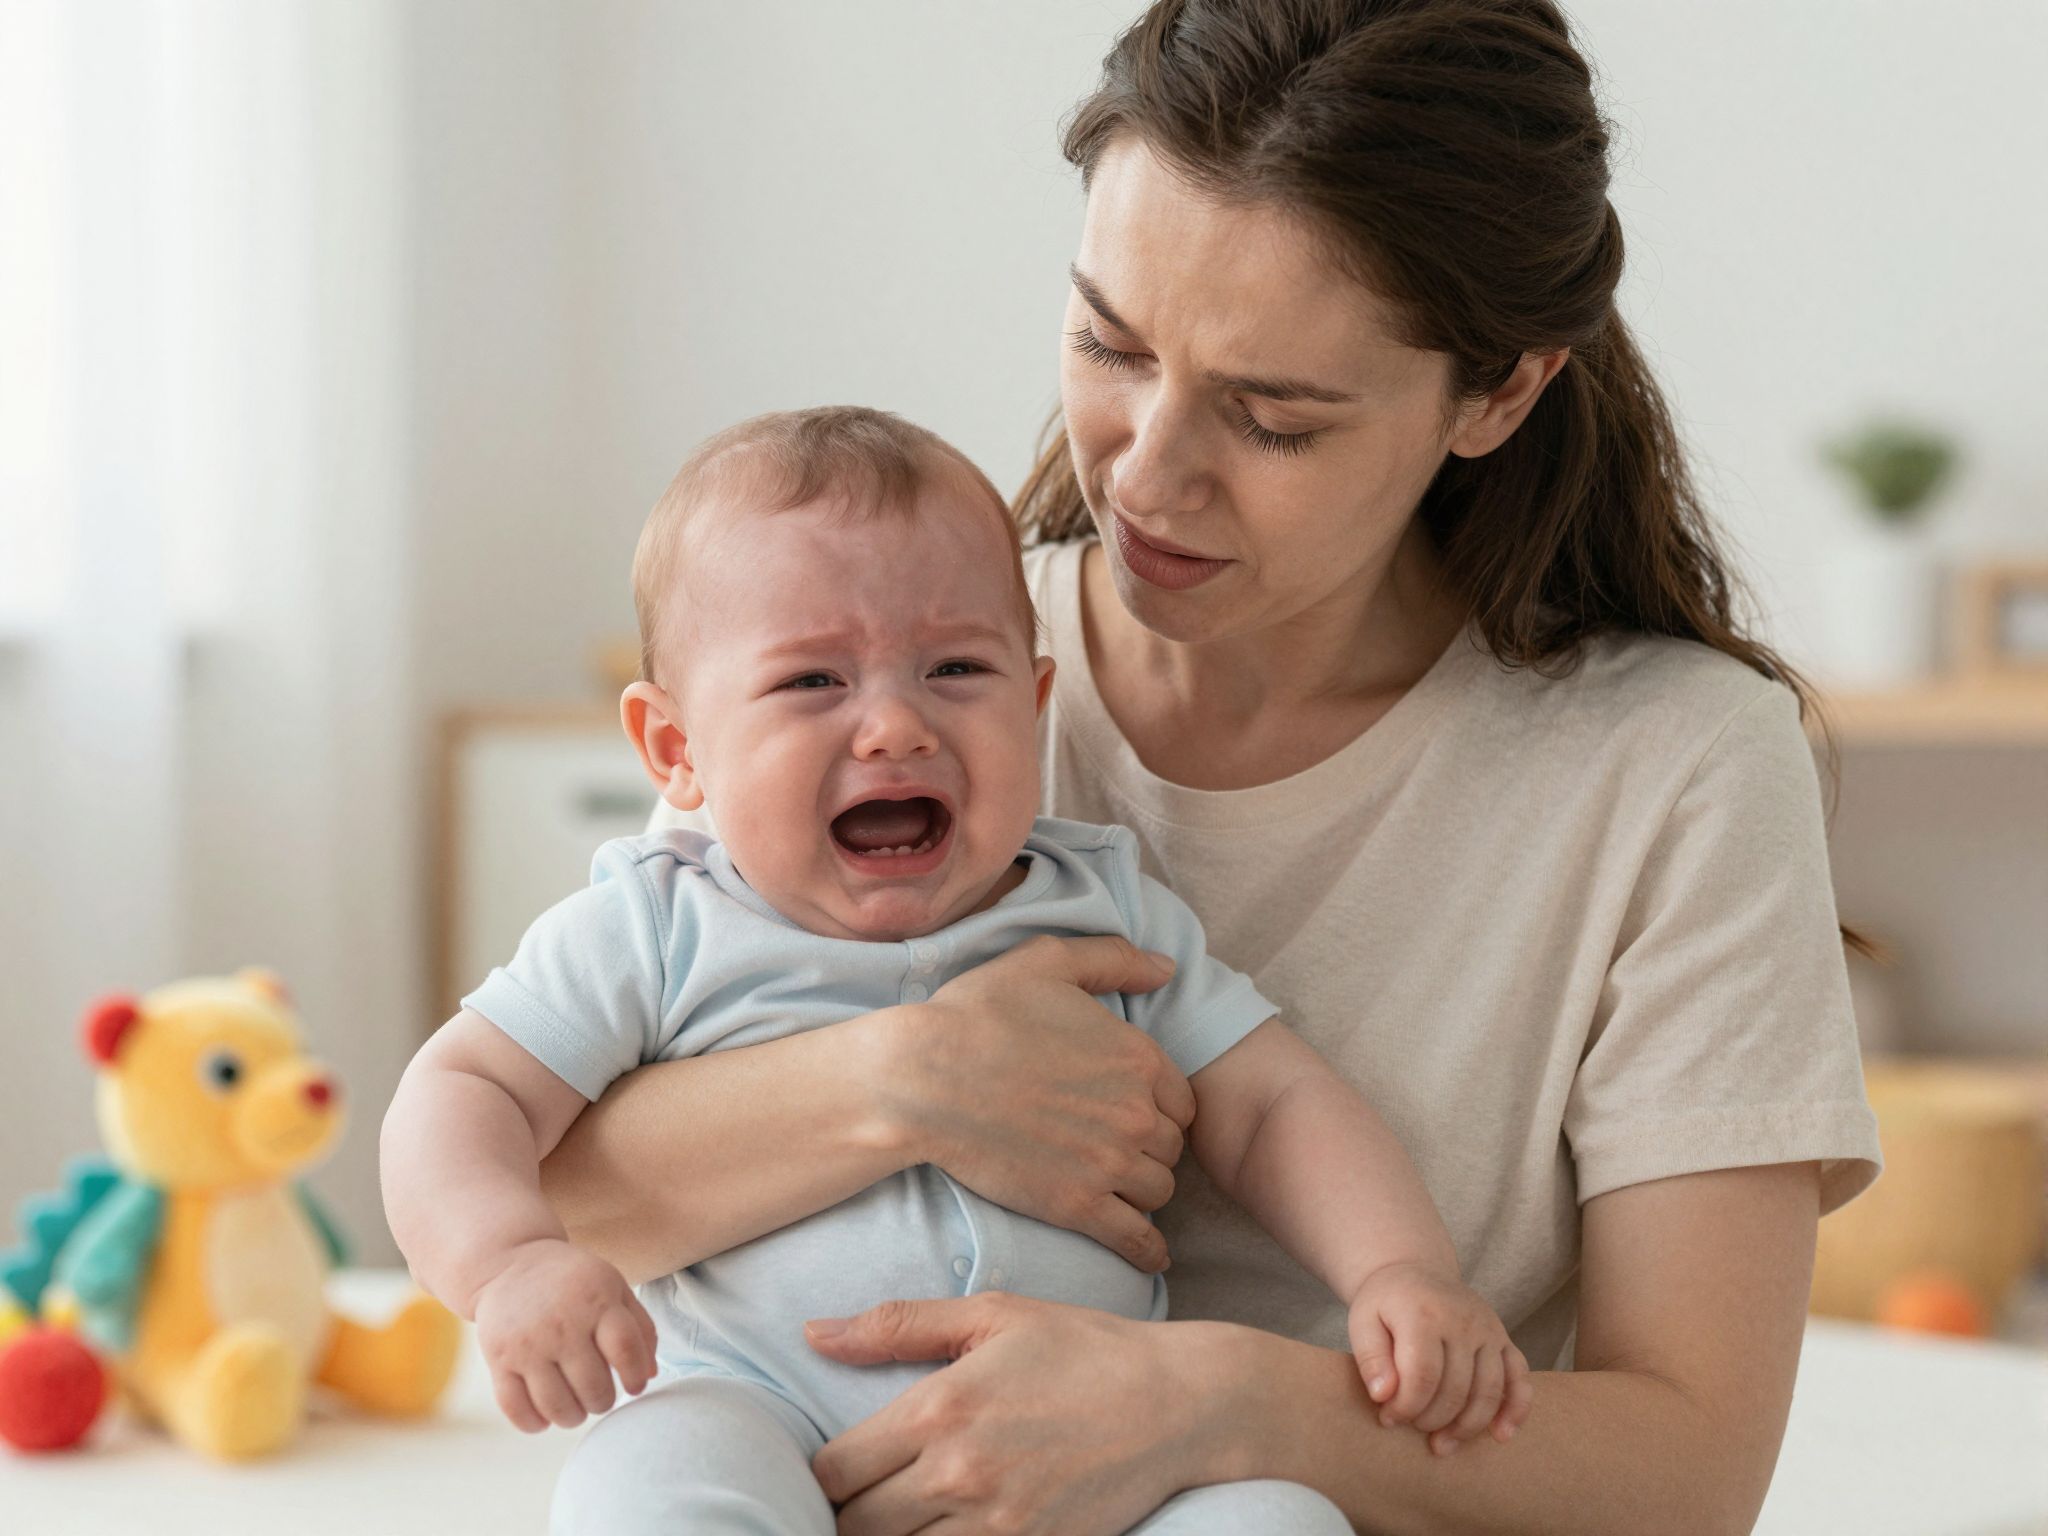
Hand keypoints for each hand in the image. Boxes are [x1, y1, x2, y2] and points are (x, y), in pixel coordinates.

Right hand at [470, 1237, 657, 1431]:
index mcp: (596, 1300)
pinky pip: (515, 1408)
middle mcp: (561, 1323)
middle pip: (594, 1386)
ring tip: (577, 1408)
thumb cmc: (573, 1282)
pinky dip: (534, 1424)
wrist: (510, 1264)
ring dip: (573, 1417)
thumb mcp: (614, 1286)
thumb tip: (649, 1376)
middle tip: (600, 1396)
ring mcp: (527, 1343)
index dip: (635, 1376)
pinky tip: (545, 1418)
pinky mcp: (498, 1358)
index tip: (635, 1385)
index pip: (625, 1349)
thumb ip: (639, 1327)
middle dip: (604, 1401)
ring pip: (557, 1406)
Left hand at [805, 1294, 1217, 1535]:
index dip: (825, 1474)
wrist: (1178, 1404)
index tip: (845, 1466)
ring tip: (909, 1514)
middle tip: (872, 1494)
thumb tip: (813, 1334)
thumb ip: (897, 1325)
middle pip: (854, 1527)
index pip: (832, 1471)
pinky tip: (952, 1529)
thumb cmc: (1082, 1349)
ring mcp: (995, 1525)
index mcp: (937, 1409)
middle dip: (851, 1513)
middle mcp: (957, 1474)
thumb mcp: (992, 1313)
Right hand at [881, 935, 1193, 1272]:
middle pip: (1172, 1147)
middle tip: (1118, 1148)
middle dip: (1150, 1148)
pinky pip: (1136, 1240)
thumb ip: (1113, 959)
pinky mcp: (1077, 1207)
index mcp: (1138, 1056)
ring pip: (1158, 1191)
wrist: (923, 1079)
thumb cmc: (978, 1015)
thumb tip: (1167, 968)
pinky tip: (1148, 1253)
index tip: (1133, 1111)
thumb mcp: (1046, 962)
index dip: (1159, 1105)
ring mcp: (1108, 1164)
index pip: (1181, 1098)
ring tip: (1118, 1188)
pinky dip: (1147, 1250)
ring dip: (1143, 1190)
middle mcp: (1135, 1113)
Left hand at [1347, 1262, 1531, 1454]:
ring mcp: (1489, 1330)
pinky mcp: (1504, 1339)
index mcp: (1424, 1314)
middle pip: (1456, 1389)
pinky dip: (1516, 1410)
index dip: (1405, 1407)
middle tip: (1411, 1427)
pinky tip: (1501, 1435)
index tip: (1388, 1418)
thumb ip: (1370, 1359)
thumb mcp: (1362, 1322)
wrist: (1414, 1271)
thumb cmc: (1386, 1304)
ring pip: (1489, 1392)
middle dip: (1431, 1420)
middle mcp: (1463, 1320)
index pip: (1422, 1376)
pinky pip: (1520, 1378)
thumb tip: (1383, 1396)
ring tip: (1442, 1443)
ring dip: (1467, 1427)